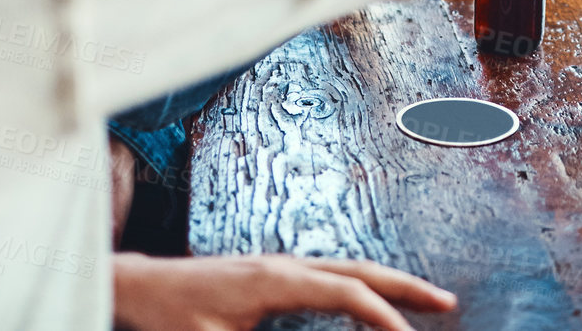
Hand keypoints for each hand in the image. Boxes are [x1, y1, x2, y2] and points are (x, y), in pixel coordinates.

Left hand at [112, 251, 457, 330]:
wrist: (133, 287)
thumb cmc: (167, 318)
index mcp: (276, 278)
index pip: (347, 292)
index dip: (382, 317)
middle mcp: (284, 263)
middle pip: (360, 268)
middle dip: (406, 286)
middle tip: (448, 303)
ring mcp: (278, 263)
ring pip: (348, 266)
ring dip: (387, 282)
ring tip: (424, 300)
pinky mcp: (269, 271)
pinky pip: (329, 273)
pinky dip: (360, 284)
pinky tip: (369, 299)